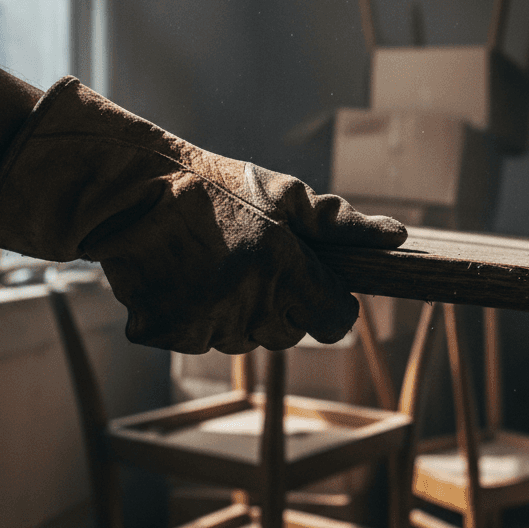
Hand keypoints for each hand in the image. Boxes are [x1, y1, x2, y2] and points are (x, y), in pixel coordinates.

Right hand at [0, 78, 406, 352]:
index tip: (315, 287)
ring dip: (235, 313)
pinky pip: (197, 339)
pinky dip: (193, 318)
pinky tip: (185, 280)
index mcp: (282, 268)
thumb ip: (340, 222)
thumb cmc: (217, 188)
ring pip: (240, 340)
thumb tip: (395, 238)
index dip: (329, 306)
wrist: (133, 192)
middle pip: (287, 333)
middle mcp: (246, 303)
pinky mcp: (165, 332)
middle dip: (280, 306)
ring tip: (215, 267)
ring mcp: (202, 322)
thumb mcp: (284, 194)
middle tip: (254, 264)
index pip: (333, 321)